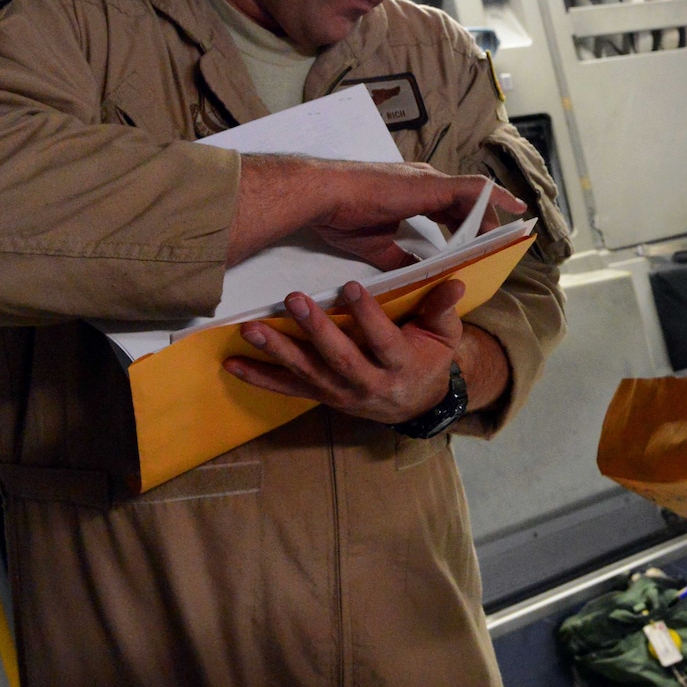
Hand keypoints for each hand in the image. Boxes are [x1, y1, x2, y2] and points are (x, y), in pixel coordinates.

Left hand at [225, 278, 467, 424]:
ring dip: (277, 351)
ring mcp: (340, 394)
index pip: (383, 340)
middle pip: (339, 358)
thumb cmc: (429, 358)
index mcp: (401, 365)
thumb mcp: (444, 336)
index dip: (368, 316)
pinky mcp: (321, 396)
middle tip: (294, 300)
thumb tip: (454, 282)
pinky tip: (232, 363)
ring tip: (251, 330)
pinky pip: (287, 389)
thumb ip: (442, 309)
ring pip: (307, 373)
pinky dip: (258, 377)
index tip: (351, 287)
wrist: (417, 404)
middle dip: (315, 330)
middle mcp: (368, 385)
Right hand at [229, 155, 525, 266]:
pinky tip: (515, 210)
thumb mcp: (380, 247)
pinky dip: (496, 199)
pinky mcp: (432, 184)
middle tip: (504, 240)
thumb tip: (420, 275)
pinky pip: (475, 190)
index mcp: (411, 195)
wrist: (324, 196)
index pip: (450, 209)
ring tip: (511, 232)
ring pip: (475, 196)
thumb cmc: (342, 217)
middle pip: (466, 202)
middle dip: (486, 221)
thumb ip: (403, 257)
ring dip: (493, 215)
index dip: (468, 223)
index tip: (483, 239)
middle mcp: (425, 182)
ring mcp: (429, 180)